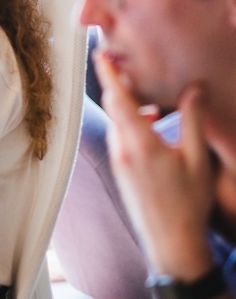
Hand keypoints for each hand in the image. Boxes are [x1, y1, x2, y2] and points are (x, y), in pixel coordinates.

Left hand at [94, 50, 215, 277]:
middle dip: (119, 84)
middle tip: (129, 64)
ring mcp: (118, 161)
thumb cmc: (188, 204)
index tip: (101, 53)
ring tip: (150, 97)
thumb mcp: (197, 159)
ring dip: (128, 105)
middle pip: (114, 106)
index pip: (118, 99)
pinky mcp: (120, 171)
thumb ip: (194, 120)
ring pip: (117, 121)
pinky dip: (130, 122)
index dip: (108, 73)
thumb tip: (195, 88)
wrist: (171, 244)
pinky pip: (120, 136)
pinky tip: (152, 123)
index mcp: (139, 143)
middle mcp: (122, 149)